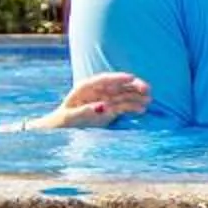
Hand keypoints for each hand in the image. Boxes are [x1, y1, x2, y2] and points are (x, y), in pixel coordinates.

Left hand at [32, 71, 148, 128]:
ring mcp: (104, 100)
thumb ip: (85, 111)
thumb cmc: (60, 122)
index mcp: (85, 88)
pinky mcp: (108, 110)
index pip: (104, 79)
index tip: (131, 77)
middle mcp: (97, 91)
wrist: (59, 130)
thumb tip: (103, 106)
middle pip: (117, 86)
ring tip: (149, 99)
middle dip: (132, 86)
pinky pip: (123, 106)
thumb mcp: (69, 117)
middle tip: (147, 88)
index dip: (118, 78)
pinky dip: (132, 107)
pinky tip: (142, 109)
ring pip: (123, 95)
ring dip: (136, 96)